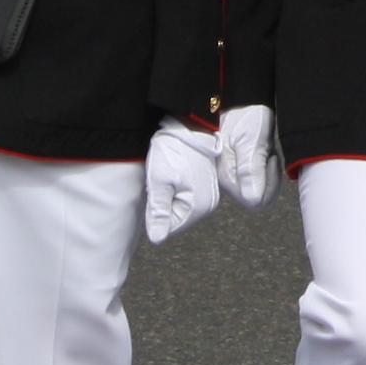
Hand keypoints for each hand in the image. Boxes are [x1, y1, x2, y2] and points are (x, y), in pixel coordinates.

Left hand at [142, 119, 222, 243]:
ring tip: (168, 175)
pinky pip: (186, 197)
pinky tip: (174, 174)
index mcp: (198, 206)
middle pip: (175, 218)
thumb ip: (159, 212)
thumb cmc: (174, 150)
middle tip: (161, 181)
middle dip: (163, 204)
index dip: (156, 213)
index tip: (156, 191)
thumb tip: (157, 238)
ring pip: (179, 208)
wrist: (188, 126)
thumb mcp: (159, 181)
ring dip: (169, 196)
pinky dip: (176, 189)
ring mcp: (210, 194)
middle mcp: (208, 204)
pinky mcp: (207, 186)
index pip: (168, 228)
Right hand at [217, 104, 280, 209]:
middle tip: (267, 154)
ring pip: (261, 190)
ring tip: (264, 149)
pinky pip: (260, 179)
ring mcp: (234, 175)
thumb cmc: (246, 114)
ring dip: (268, 171)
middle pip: (259, 199)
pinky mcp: (240, 169)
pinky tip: (263, 150)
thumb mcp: (251, 141)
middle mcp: (228, 180)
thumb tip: (253, 199)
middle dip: (270, 178)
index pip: (255, 202)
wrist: (244, 99)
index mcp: (227, 176)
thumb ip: (251, 170)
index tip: (269, 159)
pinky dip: (267, 167)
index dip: (269, 184)